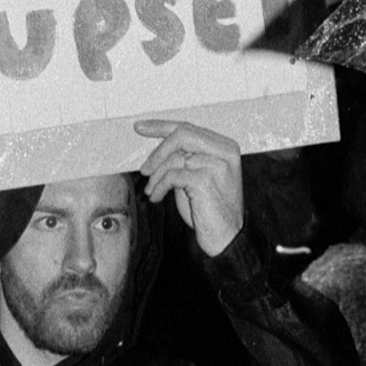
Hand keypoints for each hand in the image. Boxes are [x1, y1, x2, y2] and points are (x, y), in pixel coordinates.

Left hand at [134, 119, 244, 256]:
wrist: (226, 239)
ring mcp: (218, 165)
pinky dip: (160, 186)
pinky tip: (157, 197)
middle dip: (158, 152)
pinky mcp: (207, 180)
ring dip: (156, 175)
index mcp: (224, 146)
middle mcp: (225, 151)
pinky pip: (173, 176)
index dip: (161, 126)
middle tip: (143, 169)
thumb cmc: (209, 208)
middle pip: (182, 134)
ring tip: (151, 189)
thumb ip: (185, 157)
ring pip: (175, 157)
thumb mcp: (197, 175)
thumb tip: (157, 145)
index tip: (140, 127)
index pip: (188, 127)